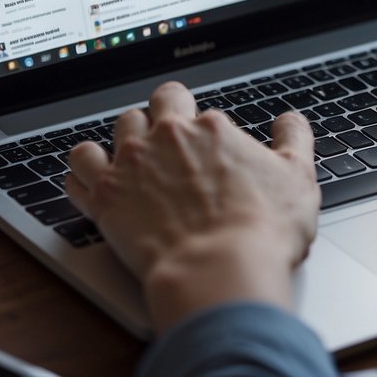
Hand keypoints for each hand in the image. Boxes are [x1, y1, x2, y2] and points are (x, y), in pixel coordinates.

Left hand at [65, 81, 318, 330]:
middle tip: (169, 142)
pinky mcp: (105, 196)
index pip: (197, 107)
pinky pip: (78, 166)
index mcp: (210, 128)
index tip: (205, 146)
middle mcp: (166, 136)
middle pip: (154, 105)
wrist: (219, 271)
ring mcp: (132, 163)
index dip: (201, 125)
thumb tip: (290, 121)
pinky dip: (83, 169)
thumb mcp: (298, 178)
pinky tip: (92, 180)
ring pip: (117, 128)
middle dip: (161, 116)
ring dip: (125, 139)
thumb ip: (294, 139)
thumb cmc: (261, 231)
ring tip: (134, 160)